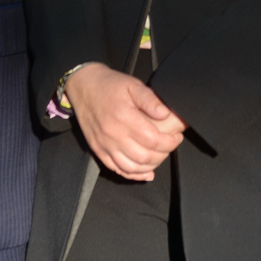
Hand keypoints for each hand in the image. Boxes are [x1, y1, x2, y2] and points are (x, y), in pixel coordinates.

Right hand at [66, 63, 186, 181]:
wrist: (84, 87)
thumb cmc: (109, 86)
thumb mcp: (132, 85)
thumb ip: (150, 99)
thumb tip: (165, 113)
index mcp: (123, 117)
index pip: (153, 140)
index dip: (169, 142)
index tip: (176, 137)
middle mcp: (113, 135)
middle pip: (144, 157)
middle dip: (163, 154)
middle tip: (170, 145)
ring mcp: (105, 145)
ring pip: (132, 167)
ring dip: (150, 166)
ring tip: (159, 155)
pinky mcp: (99, 151)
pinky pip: (117, 169)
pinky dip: (133, 175)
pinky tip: (145, 172)